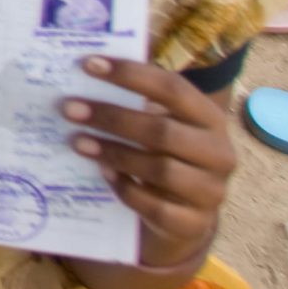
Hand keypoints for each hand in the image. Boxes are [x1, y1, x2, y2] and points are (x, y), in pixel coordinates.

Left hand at [68, 56, 232, 270]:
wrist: (185, 210)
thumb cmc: (164, 153)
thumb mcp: (159, 123)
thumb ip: (135, 101)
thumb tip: (83, 68)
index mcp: (209, 118)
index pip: (173, 88)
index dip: (130, 74)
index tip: (87, 65)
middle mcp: (218, 153)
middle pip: (162, 131)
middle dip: (112, 118)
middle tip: (69, 109)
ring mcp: (210, 191)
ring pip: (160, 169)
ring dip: (114, 153)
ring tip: (77, 142)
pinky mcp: (195, 224)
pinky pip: (157, 208)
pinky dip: (127, 190)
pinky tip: (103, 175)